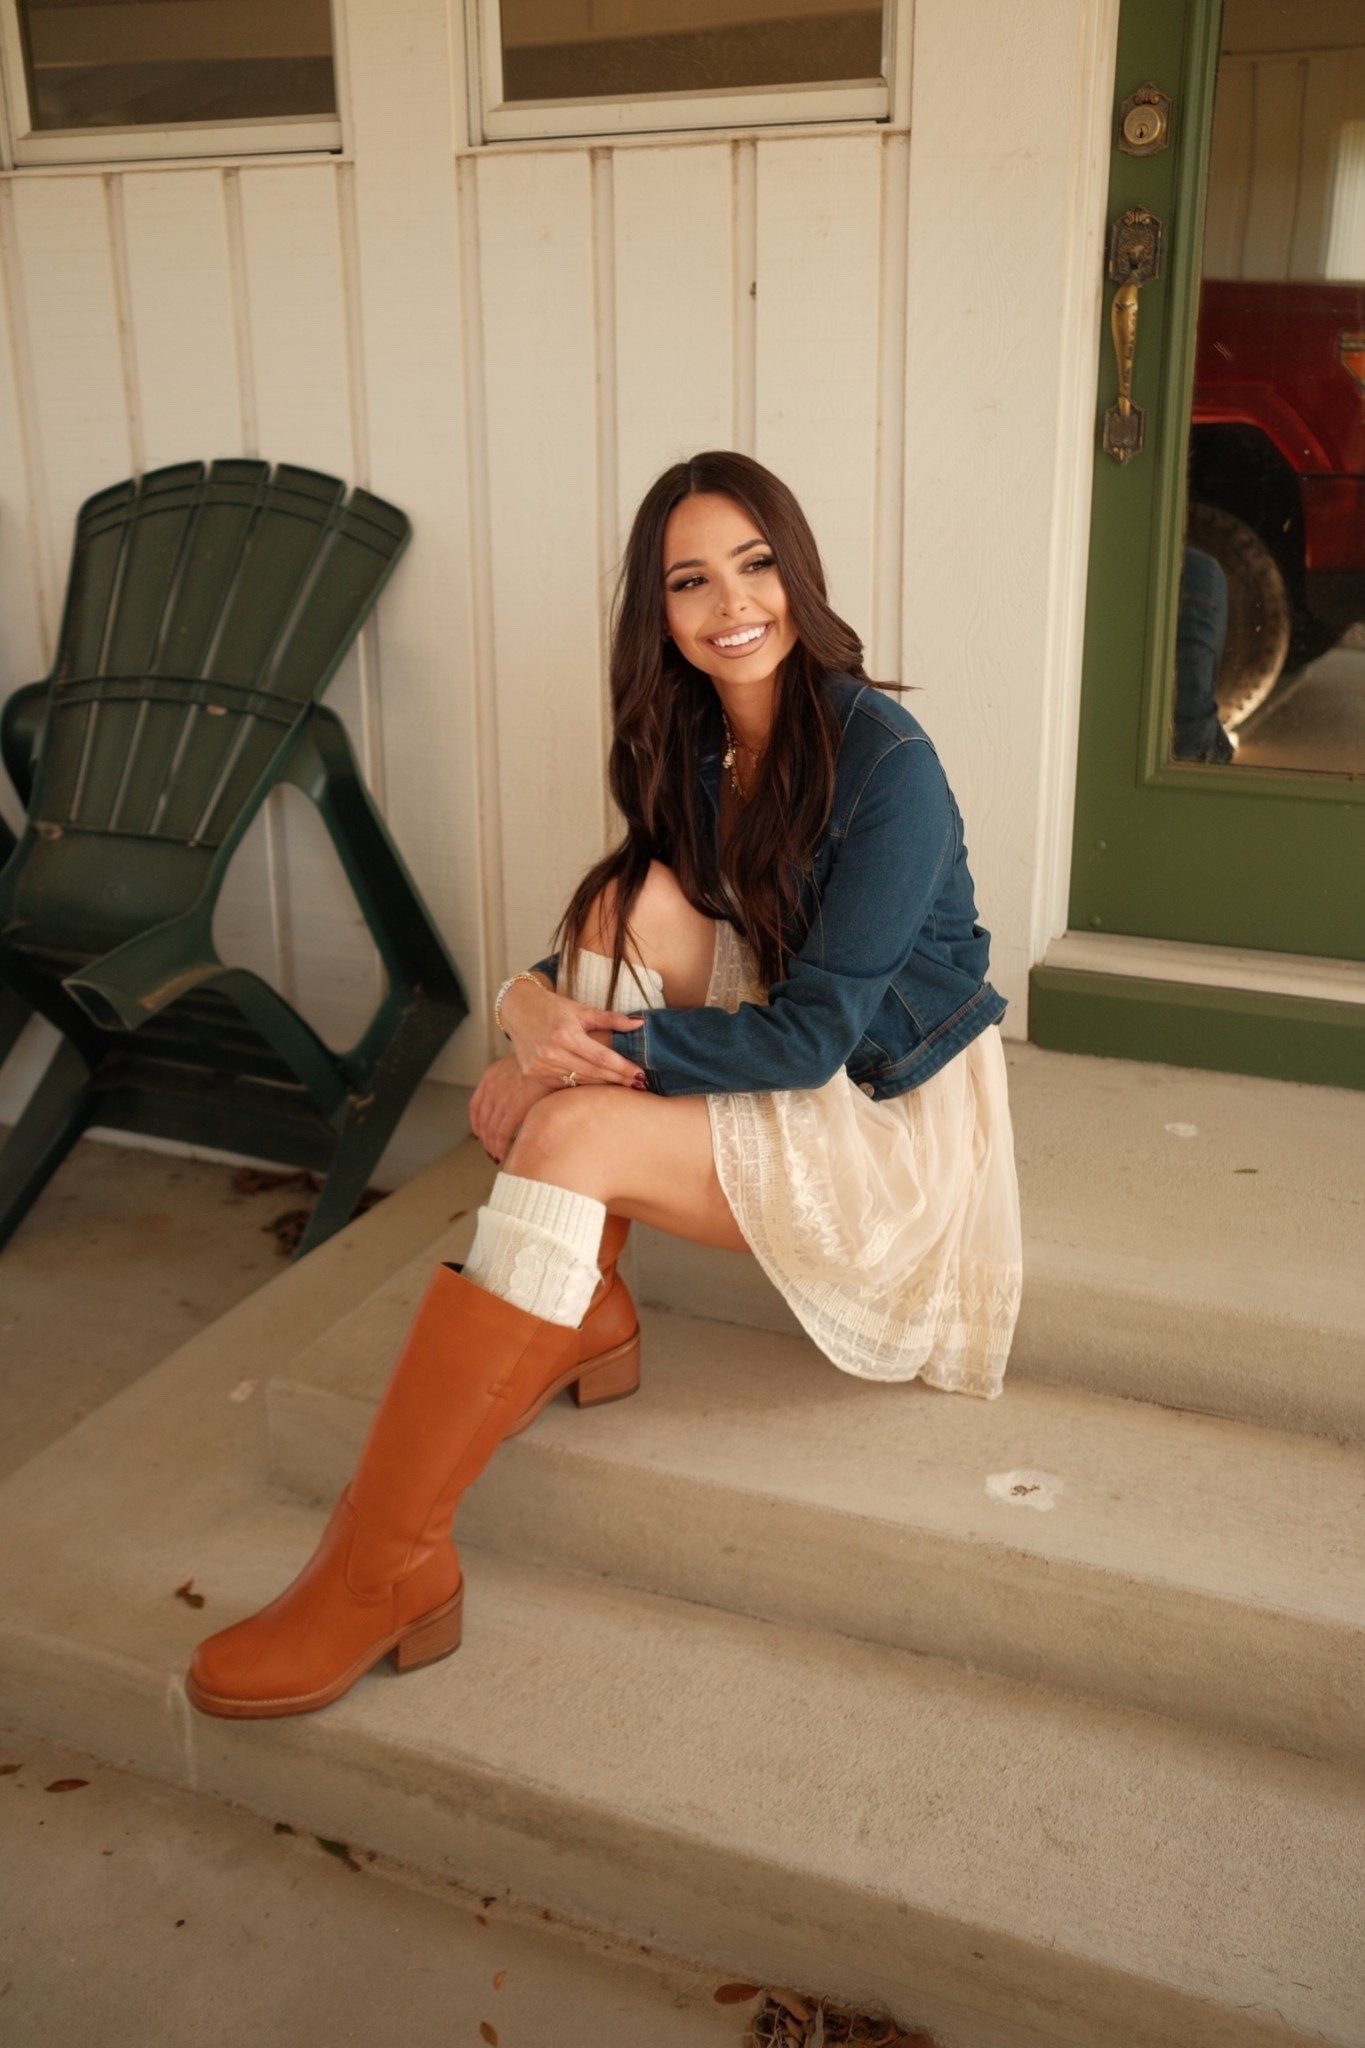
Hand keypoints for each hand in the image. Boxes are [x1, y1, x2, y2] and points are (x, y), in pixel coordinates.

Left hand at [469, 1056, 554, 1162]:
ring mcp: (501, 1098)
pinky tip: (503, 1154)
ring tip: (497, 1156)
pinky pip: (501, 1134)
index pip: (475, 1106)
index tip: (480, 1134)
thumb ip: (513, 1079)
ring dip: (491, 1146)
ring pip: (489, 1130)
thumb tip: (519, 1094)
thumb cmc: (545, 1062)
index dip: (476, 1124)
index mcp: (491, 1076)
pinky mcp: (514, 1109)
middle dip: (485, 1139)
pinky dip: (499, 1147)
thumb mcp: (520, 1064)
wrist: (553, 1056)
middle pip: (481, 1120)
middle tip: (490, 1150)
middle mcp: (492, 1087)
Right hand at [499, 974, 644, 1088]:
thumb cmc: (553, 1008)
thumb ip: (611, 1019)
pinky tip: (599, 1086)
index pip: (602, 1057)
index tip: (641, 1074)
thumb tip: (640, 1023)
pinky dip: (582, 1084)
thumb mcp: (582, 1010)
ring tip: (625, 1087)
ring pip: (580, 1081)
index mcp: (565, 1034)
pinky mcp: (534, 1074)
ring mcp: (540, 1066)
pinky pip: (564, 1084)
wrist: (517, 1009)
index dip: (623, 1068)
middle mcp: (551, 1052)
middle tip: (640, 1084)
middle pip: (593, 1072)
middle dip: (618, 1079)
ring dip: (603, 1085)